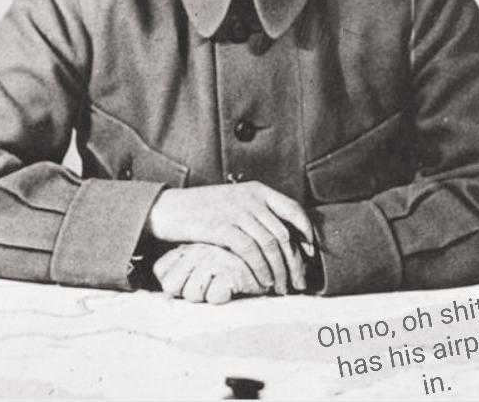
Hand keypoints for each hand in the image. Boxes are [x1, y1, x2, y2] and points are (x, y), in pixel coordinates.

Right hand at [145, 181, 314, 293]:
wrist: (169, 209)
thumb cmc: (202, 209)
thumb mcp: (234, 201)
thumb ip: (256, 212)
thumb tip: (282, 238)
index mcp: (257, 190)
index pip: (293, 210)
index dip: (307, 233)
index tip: (310, 255)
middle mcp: (250, 199)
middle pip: (284, 234)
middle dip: (295, 262)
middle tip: (298, 283)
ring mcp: (236, 212)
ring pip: (271, 245)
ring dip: (280, 271)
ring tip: (282, 288)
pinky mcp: (222, 228)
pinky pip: (251, 252)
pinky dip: (261, 270)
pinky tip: (262, 283)